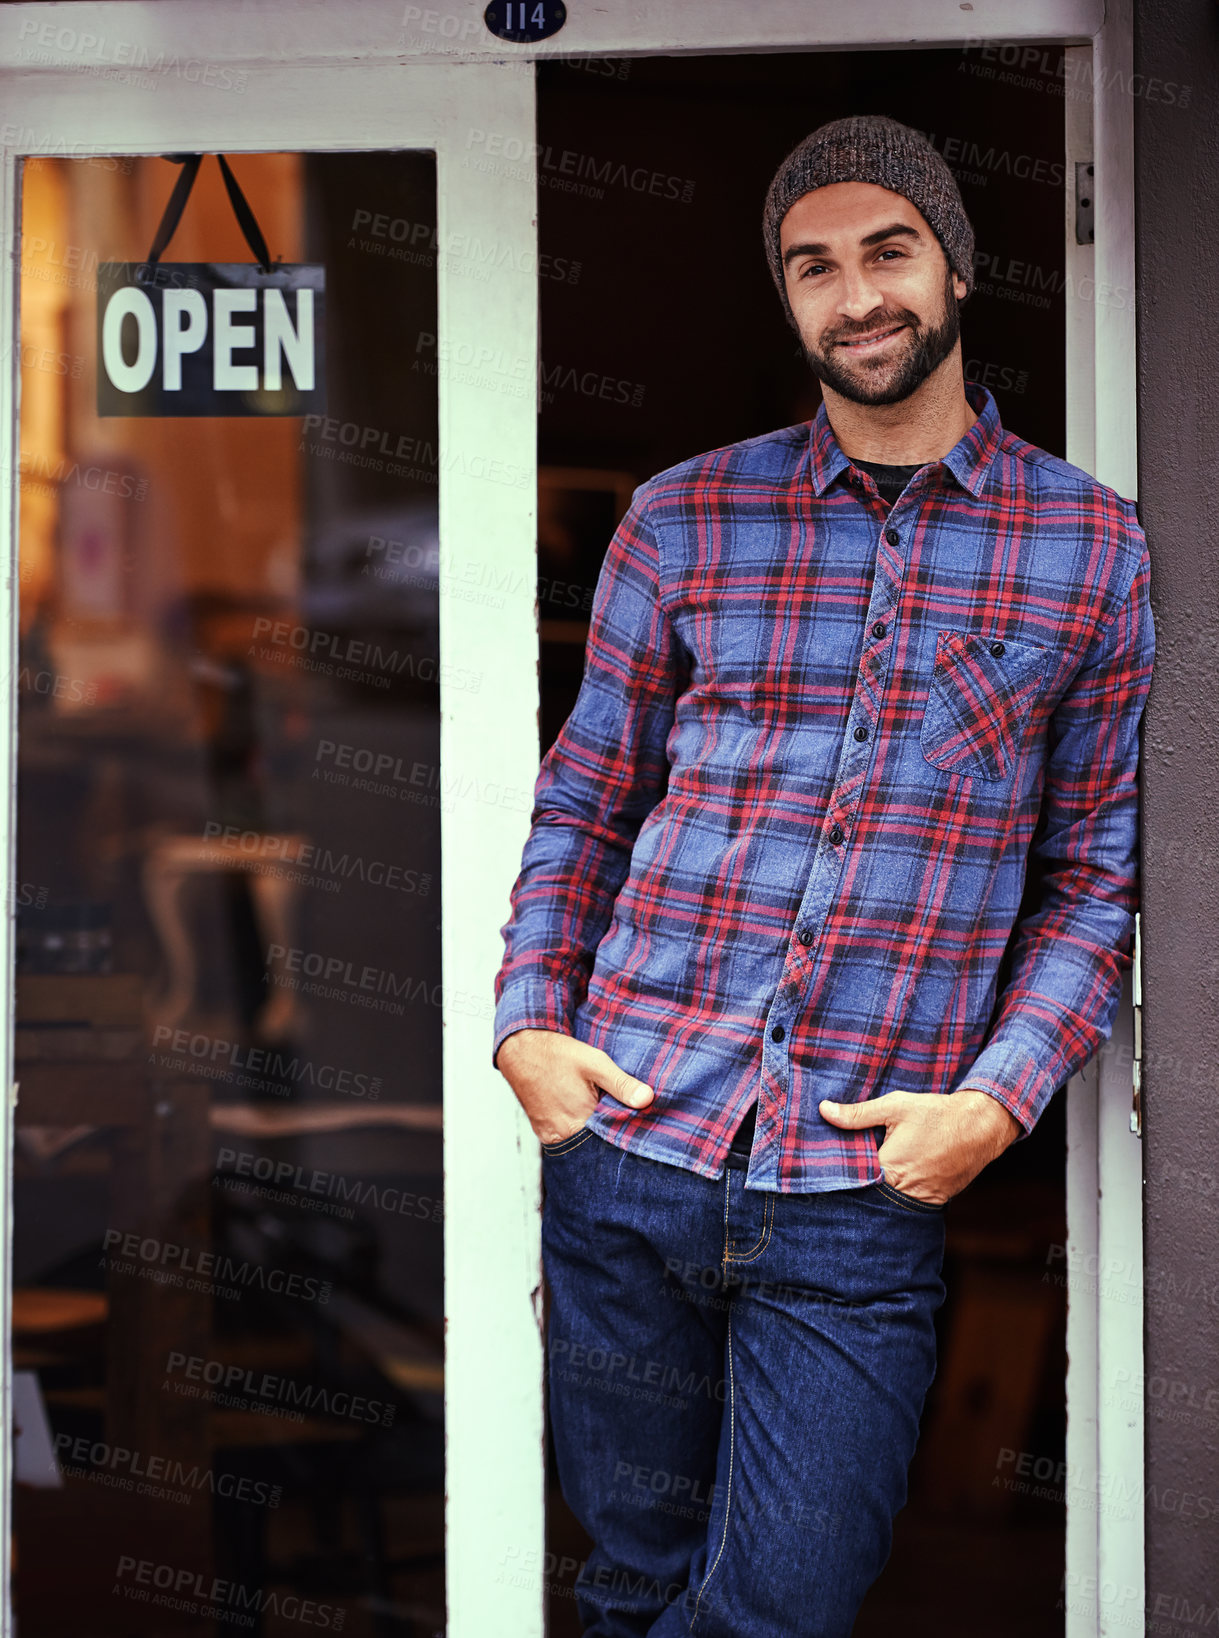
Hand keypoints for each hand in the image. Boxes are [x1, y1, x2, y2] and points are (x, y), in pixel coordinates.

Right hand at [495, 1028, 654, 1145]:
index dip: (626, 1130)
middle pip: (597, 1143)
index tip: (637, 1121)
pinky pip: (567, 1138)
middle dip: (611, 1132)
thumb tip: (647, 1099)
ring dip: (594, 1131)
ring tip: (601, 1113)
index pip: (612, 1138)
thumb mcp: (594, 1062)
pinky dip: (578, 1130)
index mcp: (579, 1121)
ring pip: (582, 1141)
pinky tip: (583, 1114)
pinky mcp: (543, 1132)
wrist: (520, 1051)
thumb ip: (621, 1083)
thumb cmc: (557, 1054)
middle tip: (620, 1115)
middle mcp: (563, 1135)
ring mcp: (551, 1136)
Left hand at [818, 1086, 1021, 1205]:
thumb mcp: (895, 1107)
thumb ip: (858, 1113)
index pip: (850, 1178)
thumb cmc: (936, 1115)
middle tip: (833, 1170)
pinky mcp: (932, 1201)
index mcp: (887, 1169)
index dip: (836, 1171)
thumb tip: (824, 1110)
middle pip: (866, 1191)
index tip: (819, 1164)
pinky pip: (905, 1199)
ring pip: (885, 1198)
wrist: (981, 1128)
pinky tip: (890, 1176)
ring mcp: (919, 1200)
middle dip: (853, 1181)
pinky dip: (896, 1190)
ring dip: (875, 1187)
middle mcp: (901, 1191)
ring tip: (862, 1172)